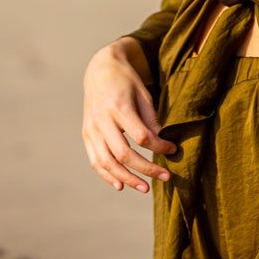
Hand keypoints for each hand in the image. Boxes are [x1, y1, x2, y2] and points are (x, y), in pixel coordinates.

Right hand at [82, 37, 176, 192]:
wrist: (100, 70)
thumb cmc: (126, 81)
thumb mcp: (143, 93)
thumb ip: (150, 119)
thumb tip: (161, 144)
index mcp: (119, 106)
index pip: (141, 136)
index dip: (159, 147)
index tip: (172, 150)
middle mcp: (102, 120)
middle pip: (124, 154)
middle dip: (146, 169)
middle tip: (166, 177)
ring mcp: (91, 129)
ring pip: (107, 162)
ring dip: (127, 178)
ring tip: (145, 188)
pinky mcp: (86, 135)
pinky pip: (95, 160)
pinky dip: (107, 175)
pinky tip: (121, 185)